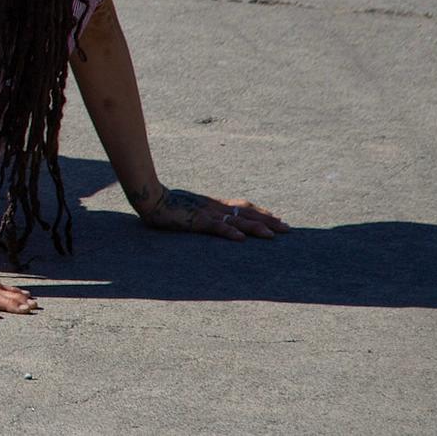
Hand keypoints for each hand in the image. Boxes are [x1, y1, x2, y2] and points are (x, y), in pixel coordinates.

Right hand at [132, 184, 288, 240]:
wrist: (149, 197)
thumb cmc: (165, 202)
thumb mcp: (189, 206)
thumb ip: (202, 211)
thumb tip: (212, 219)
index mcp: (213, 203)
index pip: (243, 206)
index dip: (261, 212)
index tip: (277, 218)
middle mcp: (214, 207)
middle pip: (247, 212)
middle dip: (268, 220)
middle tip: (287, 229)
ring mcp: (206, 213)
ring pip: (236, 220)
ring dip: (255, 227)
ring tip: (272, 235)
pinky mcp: (195, 221)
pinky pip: (215, 227)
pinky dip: (229, 232)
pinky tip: (240, 239)